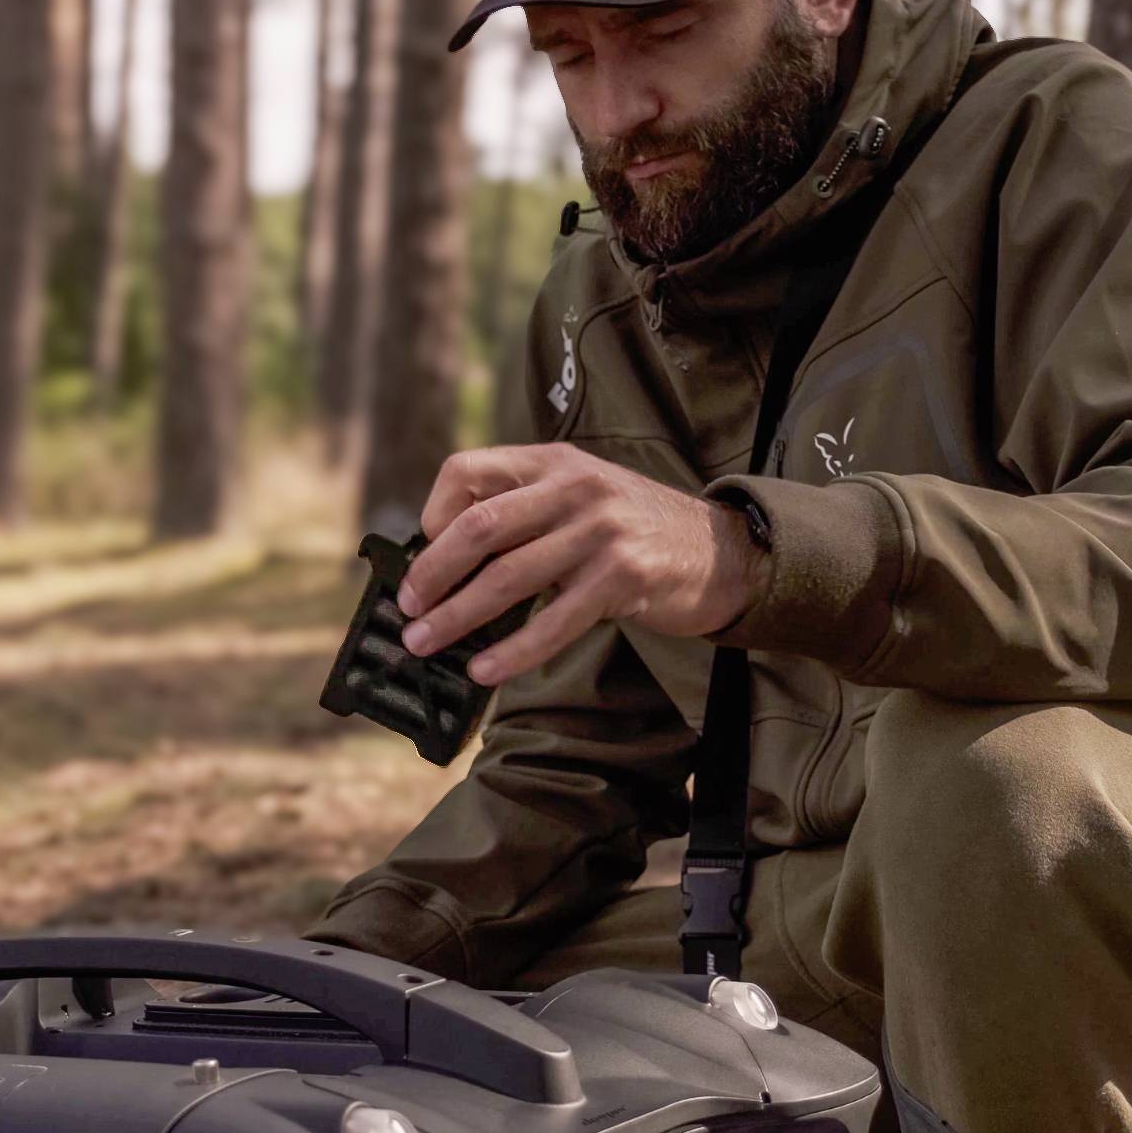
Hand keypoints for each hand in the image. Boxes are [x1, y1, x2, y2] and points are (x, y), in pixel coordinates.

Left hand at [394, 443, 760, 685]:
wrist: (723, 551)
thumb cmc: (637, 532)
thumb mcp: (582, 497)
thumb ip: (526, 512)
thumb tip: (446, 561)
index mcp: (553, 462)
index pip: (468, 471)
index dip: (433, 512)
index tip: (423, 552)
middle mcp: (574, 487)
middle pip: (478, 527)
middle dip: (432, 573)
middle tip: (407, 609)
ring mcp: (600, 531)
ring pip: (507, 577)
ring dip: (457, 618)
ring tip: (426, 644)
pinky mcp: (623, 577)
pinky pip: (552, 620)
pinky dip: (511, 651)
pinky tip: (485, 669)